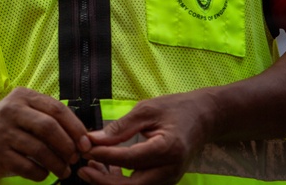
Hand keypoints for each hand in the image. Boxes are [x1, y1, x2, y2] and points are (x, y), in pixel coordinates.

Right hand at [0, 87, 91, 181]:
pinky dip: (41, 173)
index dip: (75, 127)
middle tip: (75, 158)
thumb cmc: (4, 127)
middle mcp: (10, 111)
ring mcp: (1, 132)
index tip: (86, 143)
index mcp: (22, 97)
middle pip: (49, 128)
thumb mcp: (22, 112)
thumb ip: (47, 118)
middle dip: (68, 146)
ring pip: (40, 150)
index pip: (56, 109)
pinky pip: (27, 167)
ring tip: (64, 171)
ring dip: (57, 164)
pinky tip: (44, 174)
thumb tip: (81, 136)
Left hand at [78, 92, 214, 184]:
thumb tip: (93, 139)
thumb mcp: (147, 110)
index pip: (130, 159)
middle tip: (82, 169)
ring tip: (89, 169)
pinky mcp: (165, 180)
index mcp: (168, 149)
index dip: (104, 156)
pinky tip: (105, 168)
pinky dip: (121, 181)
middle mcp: (170, 170)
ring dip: (110, 183)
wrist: (203, 117)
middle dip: (104, 181)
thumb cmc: (176, 109)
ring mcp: (169, 179)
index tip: (85, 148)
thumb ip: (120, 127)